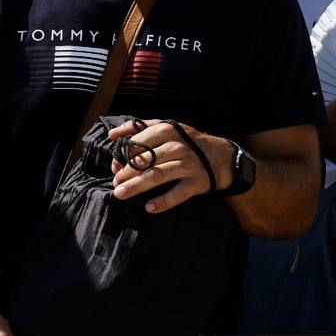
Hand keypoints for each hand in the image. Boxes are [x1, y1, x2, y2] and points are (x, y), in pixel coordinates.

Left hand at [108, 119, 233, 212]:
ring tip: (120, 193)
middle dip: (127, 172)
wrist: (223, 157)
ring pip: (159, 175)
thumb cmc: (189, 142)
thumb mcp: (170, 128)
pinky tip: (149, 207)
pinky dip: (163, 201)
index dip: (124, 153)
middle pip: (147, 160)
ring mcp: (189, 165)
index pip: (142, 141)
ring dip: (137, 185)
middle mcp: (180, 147)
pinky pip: (178, 194)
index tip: (115, 165)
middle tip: (115, 183)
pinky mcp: (197, 182)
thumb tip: (112, 135)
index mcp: (170, 131)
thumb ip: (141, 128)